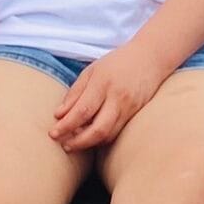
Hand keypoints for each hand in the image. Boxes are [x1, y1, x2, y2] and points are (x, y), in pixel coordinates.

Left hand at [50, 42, 169, 152]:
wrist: (150, 58)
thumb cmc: (116, 63)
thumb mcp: (91, 71)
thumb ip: (75, 93)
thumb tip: (58, 115)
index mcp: (102, 83)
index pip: (82, 111)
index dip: (66, 126)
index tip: (53, 134)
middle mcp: (117, 97)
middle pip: (98, 129)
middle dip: (78, 142)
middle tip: (63, 145)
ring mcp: (129, 107)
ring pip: (108, 134)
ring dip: (89, 143)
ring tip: (73, 142)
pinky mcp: (135, 114)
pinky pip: (116, 132)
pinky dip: (101, 138)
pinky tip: (90, 136)